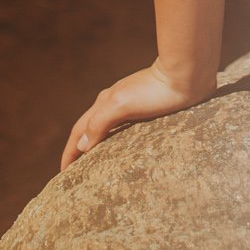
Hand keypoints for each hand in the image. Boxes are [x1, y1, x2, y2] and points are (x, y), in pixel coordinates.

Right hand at [59, 61, 213, 173]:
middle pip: (89, 129)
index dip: (69, 153)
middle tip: (75, 173)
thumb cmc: (155, 91)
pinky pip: (124, 129)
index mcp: (104, 103)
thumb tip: (82, 146)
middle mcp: (113, 103)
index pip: (79, 132)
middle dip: (79, 150)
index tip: (62, 174)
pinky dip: (116, 142)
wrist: (187, 75)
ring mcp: (130, 105)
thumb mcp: (122, 105)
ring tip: (96, 165)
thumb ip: (99, 123)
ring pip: (106, 129)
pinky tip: (124, 151)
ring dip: (97, 146)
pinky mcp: (148, 109)